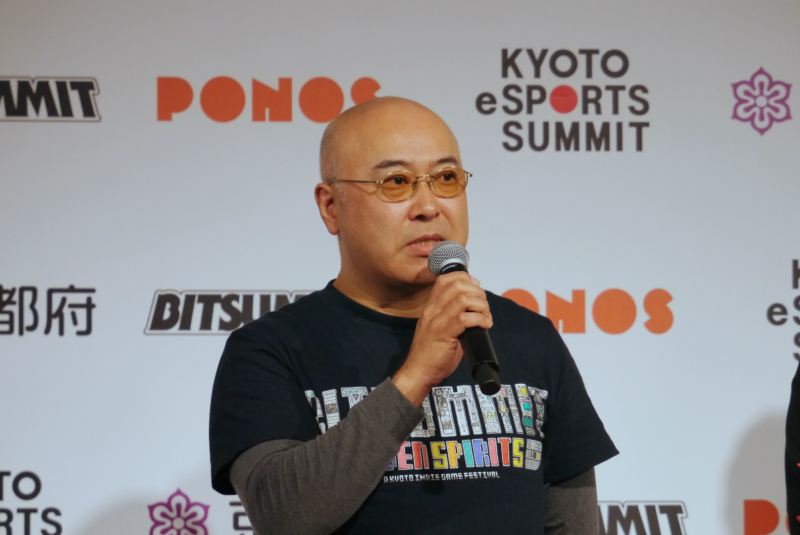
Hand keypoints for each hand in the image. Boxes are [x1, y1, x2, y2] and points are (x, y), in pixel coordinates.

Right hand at [392, 272, 492, 405]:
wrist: (418, 371)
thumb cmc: (431, 352)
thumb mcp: (438, 326)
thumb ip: (451, 314)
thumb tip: (474, 305)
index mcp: (430, 306)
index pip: (445, 279)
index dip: (465, 279)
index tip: (476, 288)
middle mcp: (432, 310)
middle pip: (458, 285)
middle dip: (478, 293)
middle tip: (484, 308)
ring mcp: (437, 321)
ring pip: (463, 299)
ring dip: (481, 306)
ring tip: (485, 318)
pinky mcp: (444, 334)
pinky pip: (465, 318)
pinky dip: (480, 319)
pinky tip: (484, 326)